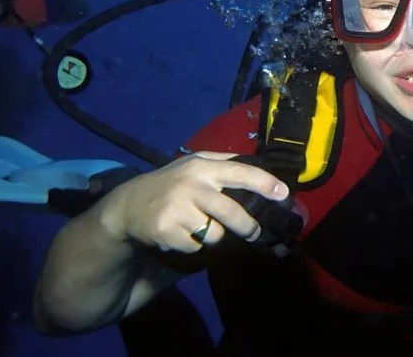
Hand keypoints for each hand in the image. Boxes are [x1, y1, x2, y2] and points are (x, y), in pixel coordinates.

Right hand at [105, 151, 289, 253]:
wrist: (129, 205)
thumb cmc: (171, 182)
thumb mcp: (194, 164)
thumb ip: (224, 164)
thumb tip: (261, 172)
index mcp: (202, 167)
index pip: (240, 172)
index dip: (264, 183)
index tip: (283, 193)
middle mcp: (191, 185)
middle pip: (232, 213)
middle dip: (248, 227)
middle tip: (253, 232)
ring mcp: (177, 209)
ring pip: (215, 234)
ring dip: (214, 236)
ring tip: (200, 226)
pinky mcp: (166, 231)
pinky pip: (195, 247)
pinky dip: (193, 245)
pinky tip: (180, 233)